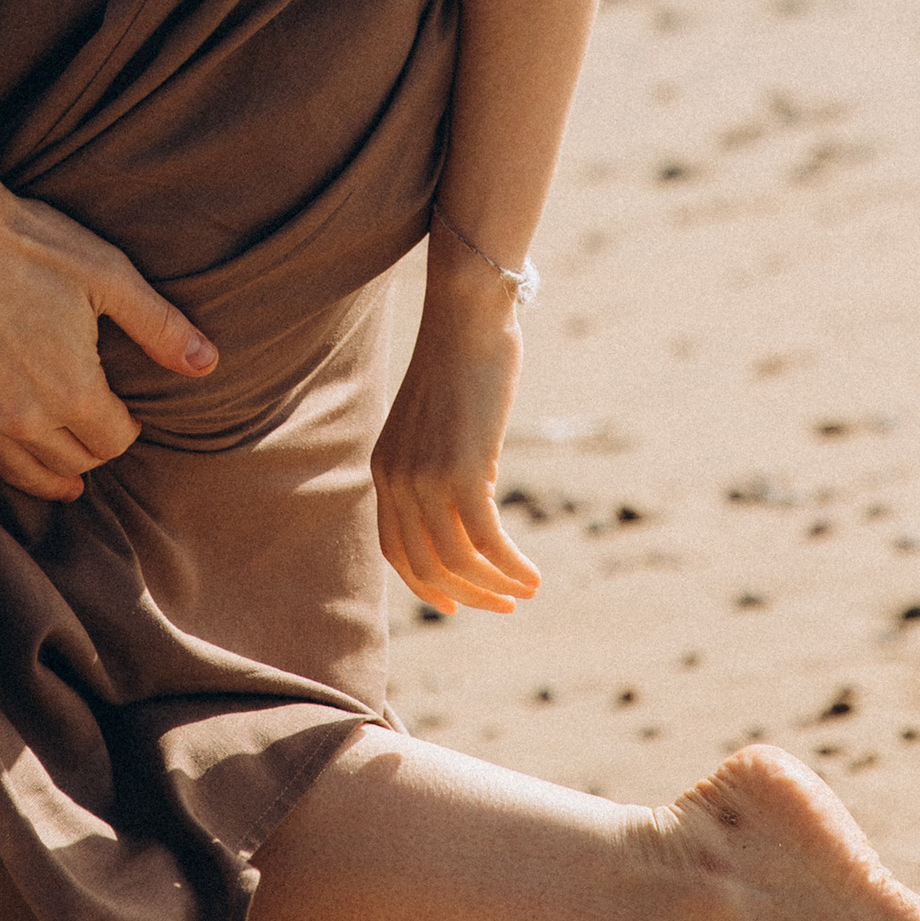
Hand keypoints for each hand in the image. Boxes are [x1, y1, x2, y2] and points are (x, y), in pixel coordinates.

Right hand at [0, 176, 217, 512]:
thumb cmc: (30, 243)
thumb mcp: (109, 275)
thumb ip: (159, 326)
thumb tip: (208, 364)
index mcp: (73, 391)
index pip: (112, 441)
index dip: (126, 430)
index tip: (127, 415)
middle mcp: (25, 418)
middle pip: (70, 462)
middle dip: (91, 452)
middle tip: (96, 435)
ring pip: (20, 472)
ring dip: (48, 480)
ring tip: (66, 483)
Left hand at [370, 246, 541, 616]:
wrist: (468, 316)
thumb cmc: (463, 359)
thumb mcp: (439, 420)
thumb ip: (445, 461)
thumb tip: (478, 494)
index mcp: (385, 469)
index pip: (395, 551)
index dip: (425, 585)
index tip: (458, 602)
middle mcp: (397, 480)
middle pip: (425, 566)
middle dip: (466, 595)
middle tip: (504, 604)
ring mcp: (426, 479)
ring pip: (457, 562)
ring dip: (494, 586)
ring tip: (526, 590)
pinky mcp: (463, 472)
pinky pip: (486, 542)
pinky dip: (511, 567)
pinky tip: (534, 576)